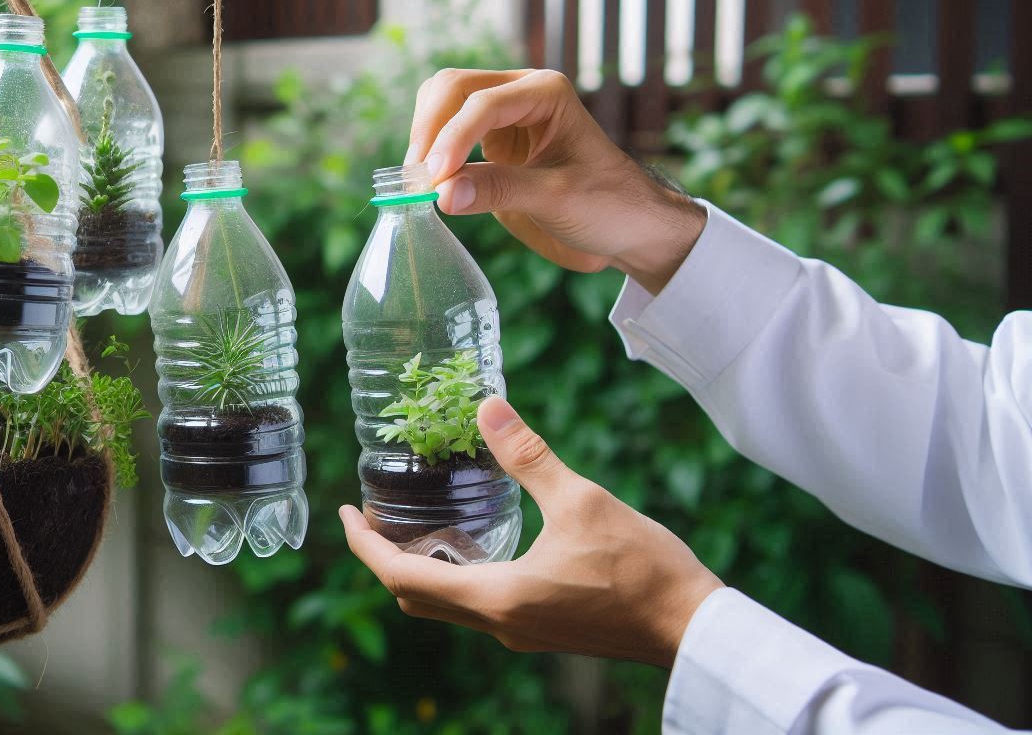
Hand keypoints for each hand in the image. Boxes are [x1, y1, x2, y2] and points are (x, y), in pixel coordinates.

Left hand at [340, 398, 722, 667]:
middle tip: (374, 514)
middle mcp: (499, 623)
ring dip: (420, 569)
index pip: (400, 575)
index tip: (344, 513)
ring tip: (416, 522)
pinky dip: (456, 577)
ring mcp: (521, 632)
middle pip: (414, 596)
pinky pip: (478, 608)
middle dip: (384, 556)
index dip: (362, 545)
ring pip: (446, 607)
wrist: (694, 626)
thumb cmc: (642, 567)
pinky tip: (473, 543)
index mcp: (495, 597)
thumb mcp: (581, 500)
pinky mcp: (543, 630)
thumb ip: (528, 455)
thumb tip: (487, 406)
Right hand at [404, 68, 705, 292]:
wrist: (629, 226)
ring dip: (425, 135)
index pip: (483, 103)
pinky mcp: (491, 140)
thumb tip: (441, 193)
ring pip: (442, 101)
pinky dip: (431, 150)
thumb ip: (498, 190)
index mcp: (547, 92)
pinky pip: (447, 131)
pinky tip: (431, 180)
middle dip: (430, 129)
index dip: (452, 138)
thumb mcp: (556, 199)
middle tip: (419, 178)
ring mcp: (504, 114)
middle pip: (453, 87)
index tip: (434, 179)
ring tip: (421, 180)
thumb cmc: (608, 205)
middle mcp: (522, 92)